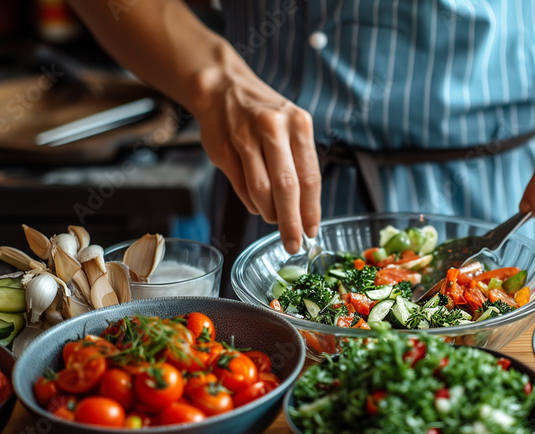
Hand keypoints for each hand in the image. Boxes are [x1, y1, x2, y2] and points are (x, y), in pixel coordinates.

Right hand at [192, 71, 320, 253]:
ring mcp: (245, 138)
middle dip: (291, 221)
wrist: (223, 88)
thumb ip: (299, 163)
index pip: (309, 176)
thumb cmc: (264, 115)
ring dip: (269, 213)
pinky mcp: (223, 150)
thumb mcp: (291, 127)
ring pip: (261, 191)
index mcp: (298, 124)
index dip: (311, 209)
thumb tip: (305, 211)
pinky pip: (241, 188)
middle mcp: (273, 128)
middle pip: (286, 186)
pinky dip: (252, 203)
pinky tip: (258, 204)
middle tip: (293, 243)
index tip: (311, 231)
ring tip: (274, 218)